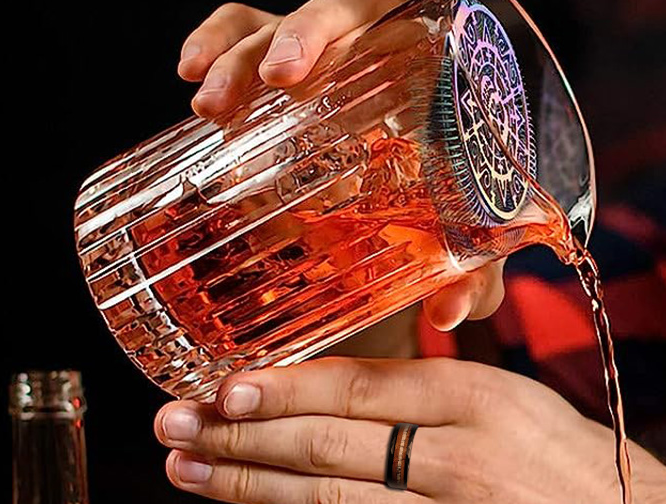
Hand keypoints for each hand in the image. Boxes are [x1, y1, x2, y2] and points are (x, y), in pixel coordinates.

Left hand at [154, 357, 665, 503]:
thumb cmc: (571, 466)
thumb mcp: (514, 403)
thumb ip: (435, 392)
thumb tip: (336, 382)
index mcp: (475, 396)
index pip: (355, 384)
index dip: (278, 385)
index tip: (218, 384)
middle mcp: (460, 455)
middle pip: (324, 439)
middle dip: (236, 431)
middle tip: (169, 423)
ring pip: (327, 500)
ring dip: (245, 484)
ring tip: (184, 471)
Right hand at [177, 2, 506, 331]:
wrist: (428, 224)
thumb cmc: (459, 216)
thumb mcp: (471, 244)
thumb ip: (474, 273)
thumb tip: (449, 312)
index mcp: (433, 76)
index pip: (400, 21)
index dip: (357, 34)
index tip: (319, 72)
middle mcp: (373, 55)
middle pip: (332, 15)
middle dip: (297, 38)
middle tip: (275, 80)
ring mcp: (323, 61)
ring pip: (273, 30)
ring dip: (236, 59)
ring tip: (210, 105)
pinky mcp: (283, 76)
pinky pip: (244, 35)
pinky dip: (214, 44)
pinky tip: (191, 72)